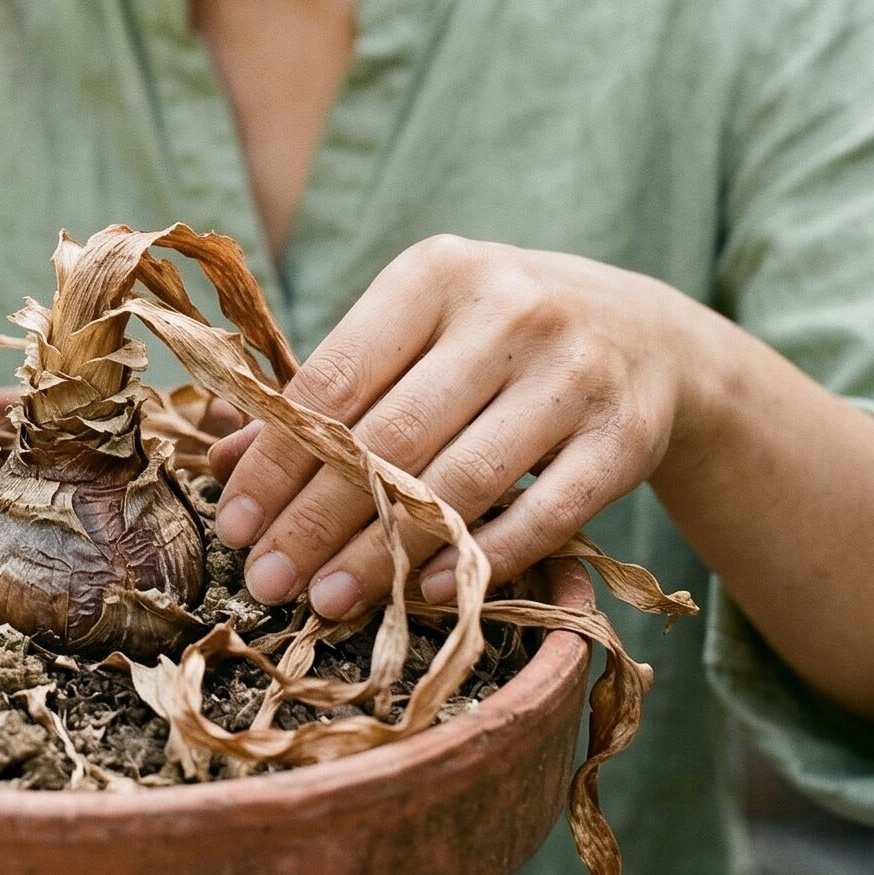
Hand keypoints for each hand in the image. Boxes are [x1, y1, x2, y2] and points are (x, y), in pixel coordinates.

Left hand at [206, 234, 708, 620]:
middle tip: (266, 581)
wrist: (652, 336)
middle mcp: (510, 309)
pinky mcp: (628, 434)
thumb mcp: (416, 335)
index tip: (234, 524)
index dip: (276, 459)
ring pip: (460, 481)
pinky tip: (426, 593)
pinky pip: (543, 514)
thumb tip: (221, 458)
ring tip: (328, 602)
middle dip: (315, 520)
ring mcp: (576, 371)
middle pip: (389, 437)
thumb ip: (328, 391)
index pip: (333, 378)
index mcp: (437, 272)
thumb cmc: (498, 338)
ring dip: (384, 553)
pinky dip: (479, 561)